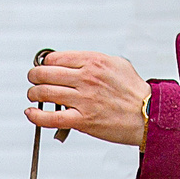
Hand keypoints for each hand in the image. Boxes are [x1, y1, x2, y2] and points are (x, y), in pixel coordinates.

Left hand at [26, 51, 150, 147]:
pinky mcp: (83, 120)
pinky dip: (36, 115)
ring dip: (33, 94)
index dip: (45, 63)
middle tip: (34, 80)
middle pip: (45, 73)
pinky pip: (51, 118)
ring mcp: (83, 99)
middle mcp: (86, 78)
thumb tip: (72, 61)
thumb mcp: (116, 64)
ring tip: (34, 96)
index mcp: (93, 62)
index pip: (55, 58)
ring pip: (44, 93)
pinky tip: (31, 113)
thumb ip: (92, 61)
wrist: (148, 115)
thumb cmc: (134, 92)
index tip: (44, 67)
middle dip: (34, 77)